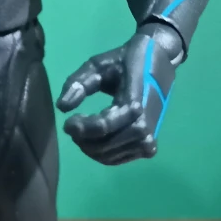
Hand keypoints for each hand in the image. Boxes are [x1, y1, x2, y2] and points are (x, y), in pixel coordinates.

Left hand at [57, 22, 183, 164]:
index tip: (68, 122)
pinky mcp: (149, 145)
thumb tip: (62, 107)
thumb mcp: (98, 64)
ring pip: (112, 156)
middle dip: (84, 140)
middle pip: (106, 145)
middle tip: (73, 126)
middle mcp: (145, 124)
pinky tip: (96, 141)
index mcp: (135, 102)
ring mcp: (149, 137)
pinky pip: (121, 158)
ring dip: (91, 148)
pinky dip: (105, 154)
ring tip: (83, 132)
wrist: (157, 62)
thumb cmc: (125, 62)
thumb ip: (78, 83)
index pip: (103, 126)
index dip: (81, 128)